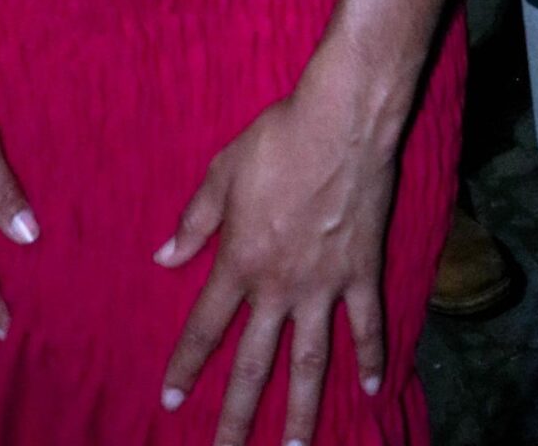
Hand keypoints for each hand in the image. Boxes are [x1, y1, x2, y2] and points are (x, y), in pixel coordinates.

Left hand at [155, 59, 396, 445]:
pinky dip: (370, 356)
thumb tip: (163, 257)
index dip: (186, 366)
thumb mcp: (223, 172)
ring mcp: (323, 284)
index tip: (171, 401)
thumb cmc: (278, 139)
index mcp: (240, 261)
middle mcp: (279, 286)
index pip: (205, 327)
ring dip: (302, 411)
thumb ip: (196, 220)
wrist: (341, 122)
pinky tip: (373, 388)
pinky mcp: (361, 272)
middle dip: (237, 416)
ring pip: (311, 361)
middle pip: (255, 363)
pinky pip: (366, 324)